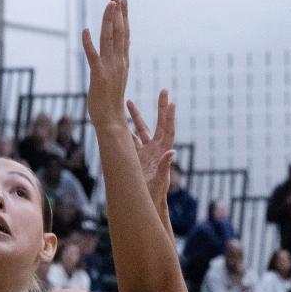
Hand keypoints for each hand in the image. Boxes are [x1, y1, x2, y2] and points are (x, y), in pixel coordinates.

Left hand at [83, 0, 129, 129]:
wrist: (111, 122)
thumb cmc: (111, 104)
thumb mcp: (118, 78)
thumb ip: (120, 61)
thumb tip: (124, 46)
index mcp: (123, 63)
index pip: (125, 35)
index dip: (124, 17)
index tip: (123, 1)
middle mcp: (119, 63)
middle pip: (120, 32)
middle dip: (118, 11)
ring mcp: (109, 68)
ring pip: (109, 39)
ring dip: (109, 20)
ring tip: (109, 3)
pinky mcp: (98, 76)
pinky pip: (93, 56)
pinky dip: (88, 42)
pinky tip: (85, 30)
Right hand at [126, 90, 175, 214]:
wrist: (146, 201)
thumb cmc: (156, 193)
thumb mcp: (161, 180)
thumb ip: (165, 166)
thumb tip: (172, 153)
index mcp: (162, 151)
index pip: (168, 130)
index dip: (169, 116)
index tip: (171, 102)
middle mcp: (155, 148)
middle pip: (158, 123)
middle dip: (159, 107)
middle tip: (163, 90)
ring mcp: (145, 151)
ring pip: (140, 129)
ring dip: (135, 116)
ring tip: (128, 101)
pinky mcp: (136, 156)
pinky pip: (130, 140)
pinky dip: (125, 130)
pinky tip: (118, 121)